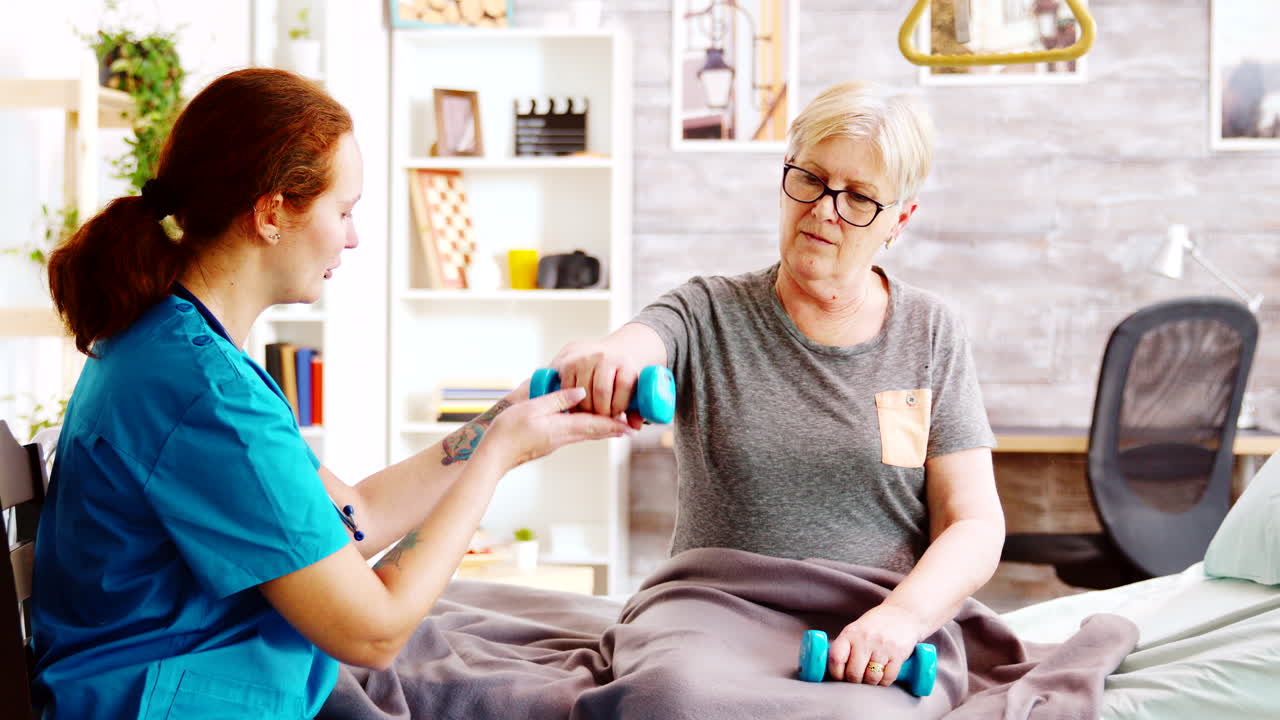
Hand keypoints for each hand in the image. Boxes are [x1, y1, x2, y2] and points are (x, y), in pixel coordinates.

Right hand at [485, 387, 630, 472]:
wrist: (493, 456)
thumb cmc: (509, 431)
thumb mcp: (533, 408)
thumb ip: (558, 400)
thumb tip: (582, 392)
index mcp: (562, 428)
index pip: (594, 425)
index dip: (613, 424)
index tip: (629, 425)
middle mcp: (562, 438)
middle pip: (593, 433)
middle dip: (611, 429)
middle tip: (629, 427)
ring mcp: (554, 443)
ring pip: (583, 435)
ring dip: (599, 430)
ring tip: (613, 427)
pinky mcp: (547, 444)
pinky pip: (572, 436)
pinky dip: (584, 430)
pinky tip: (584, 427)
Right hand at [550, 341, 643, 429]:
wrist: (599, 356)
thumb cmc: (618, 378)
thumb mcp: (630, 389)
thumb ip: (634, 409)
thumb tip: (634, 427)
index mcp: (624, 361)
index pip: (624, 385)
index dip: (620, 404)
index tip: (618, 414)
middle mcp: (604, 357)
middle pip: (602, 391)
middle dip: (603, 411)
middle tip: (603, 418)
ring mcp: (584, 359)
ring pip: (583, 393)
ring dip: (587, 410)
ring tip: (593, 414)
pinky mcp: (567, 364)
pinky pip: (568, 390)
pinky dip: (573, 403)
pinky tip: (580, 407)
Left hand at [827, 604, 924, 686]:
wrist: (902, 613)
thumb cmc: (875, 625)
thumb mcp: (856, 630)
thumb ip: (845, 647)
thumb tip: (834, 669)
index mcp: (850, 633)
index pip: (836, 658)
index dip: (836, 672)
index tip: (840, 676)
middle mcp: (865, 640)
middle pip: (854, 673)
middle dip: (855, 680)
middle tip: (858, 677)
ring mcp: (882, 647)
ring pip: (871, 678)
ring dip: (870, 682)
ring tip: (871, 674)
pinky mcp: (898, 654)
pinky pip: (888, 678)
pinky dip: (884, 681)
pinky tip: (883, 674)